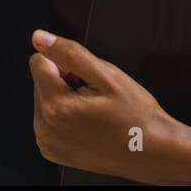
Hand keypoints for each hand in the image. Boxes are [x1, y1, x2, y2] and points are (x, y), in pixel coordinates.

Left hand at [30, 30, 184, 183]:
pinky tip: (88, 122)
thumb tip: (39, 38)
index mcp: (55, 108)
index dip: (65, 62)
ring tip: (94, 111)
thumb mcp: (106, 75)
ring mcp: (47, 143)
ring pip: (45, 99)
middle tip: (95, 95)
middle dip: (65, 81)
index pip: (38, 62)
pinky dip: (65, 116)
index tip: (85, 77)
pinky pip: (49, 119)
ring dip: (65, 98)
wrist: (152, 152)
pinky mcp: (53, 151)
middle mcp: (45, 129)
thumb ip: (69, 53)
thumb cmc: (136, 117)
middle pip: (42, 81)